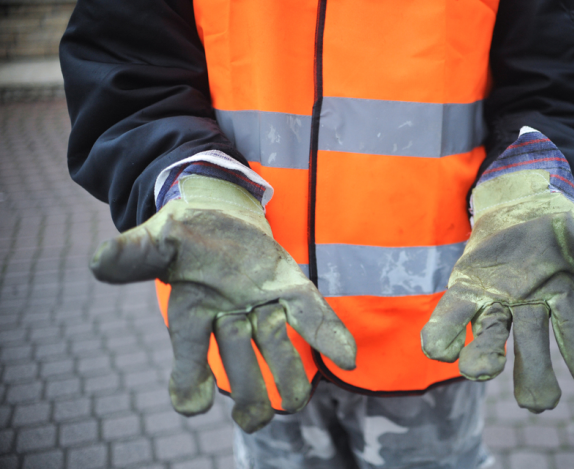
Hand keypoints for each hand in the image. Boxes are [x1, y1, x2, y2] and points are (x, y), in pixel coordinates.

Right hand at [90, 175, 355, 431]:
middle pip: (238, 360)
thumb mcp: (155, 239)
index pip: (189, 353)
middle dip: (247, 388)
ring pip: (275, 346)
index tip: (191, 402)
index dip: (189, 379)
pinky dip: (329, 336)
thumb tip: (98, 262)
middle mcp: (228, 319)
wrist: (218, 213)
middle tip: (255, 417)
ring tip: (296, 399)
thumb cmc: (183, 234)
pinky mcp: (290, 289)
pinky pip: (311, 314)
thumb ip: (134, 255)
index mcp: (190, 313)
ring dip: (286, 373)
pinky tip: (346, 357)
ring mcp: (262, 306)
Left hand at [421, 170, 573, 411]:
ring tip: (479, 371)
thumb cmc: (552, 228)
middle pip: (533, 347)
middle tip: (538, 404)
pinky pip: (452, 318)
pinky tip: (439, 349)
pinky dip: (444, 335)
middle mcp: (527, 311)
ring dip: (484, 357)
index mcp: (563, 299)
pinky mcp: (464, 293)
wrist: (514, 208)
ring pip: (490, 337)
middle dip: (535, 374)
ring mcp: (494, 305)